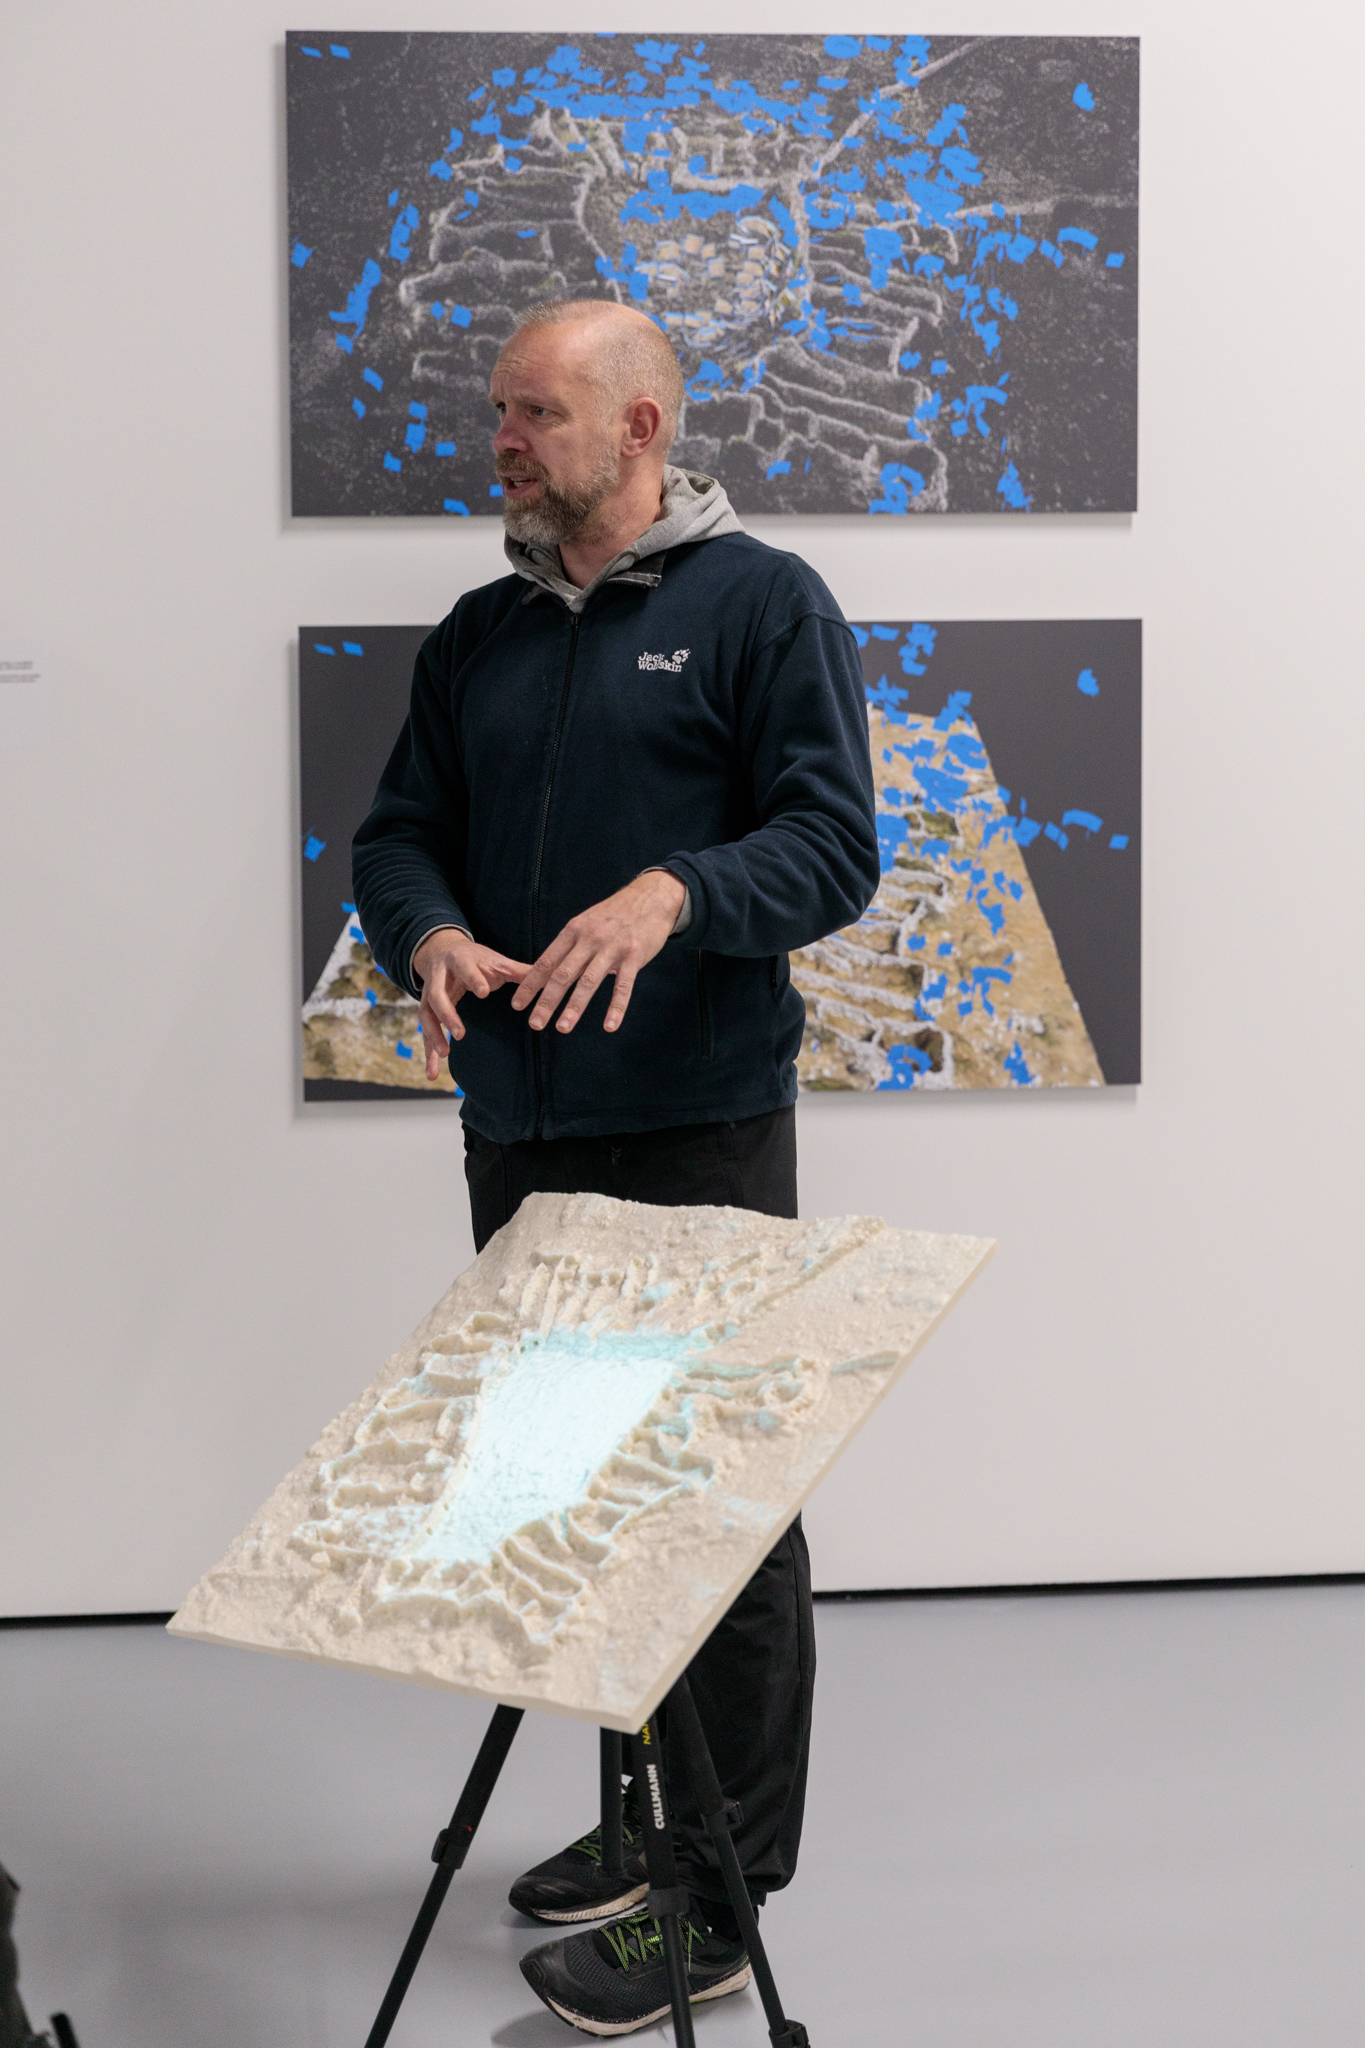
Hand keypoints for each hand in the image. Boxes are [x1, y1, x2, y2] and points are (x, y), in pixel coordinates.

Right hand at [414, 928, 530, 1080]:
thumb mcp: (496, 960)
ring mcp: (429, 995)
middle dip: (447, 1014)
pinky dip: (428, 1054)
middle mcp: (438, 977)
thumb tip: (550, 977)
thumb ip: (519, 971)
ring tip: (445, 1053)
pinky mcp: (427, 1011)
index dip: (472, 979)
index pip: (463, 968)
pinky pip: (426, 1033)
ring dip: (433, 1035)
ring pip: (426, 1015)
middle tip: (460, 1034)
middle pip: (437, 996)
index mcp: (458, 960)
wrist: (442, 952)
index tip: (483, 992)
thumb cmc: (476, 959)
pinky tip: (433, 1074)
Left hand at [510, 871, 685, 1034]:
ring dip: (575, 1007)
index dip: (530, 984)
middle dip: (547, 1001)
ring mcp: (612, 947)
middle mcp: (589, 939)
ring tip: (563, 1028)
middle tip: (535, 1023)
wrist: (650, 899)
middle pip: (563, 974)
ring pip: (589, 982)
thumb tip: (547, 971)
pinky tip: (609, 1026)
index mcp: (573, 931)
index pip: (546, 961)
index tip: (517, 1005)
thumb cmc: (614, 915)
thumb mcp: (586, 924)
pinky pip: (623, 986)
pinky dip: (616, 1008)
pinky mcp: (634, 956)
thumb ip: (570, 947)